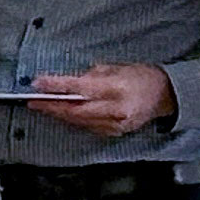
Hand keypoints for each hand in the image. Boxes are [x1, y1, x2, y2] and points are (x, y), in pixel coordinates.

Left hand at [23, 61, 173, 136]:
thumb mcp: (116, 68)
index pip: (79, 88)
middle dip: (52, 105)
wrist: (165, 95)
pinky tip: (64, 114)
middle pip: (75, 109)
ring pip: (79, 121)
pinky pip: (88, 126)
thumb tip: (67, 82)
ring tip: (44, 107)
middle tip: (34, 100)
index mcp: (117, 88)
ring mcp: (116, 123)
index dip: (56, 86)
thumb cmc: (141, 77)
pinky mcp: (115, 132)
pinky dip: (74, 120)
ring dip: (60, 114)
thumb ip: (90, 76)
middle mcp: (117, 108)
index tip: (38, 84)